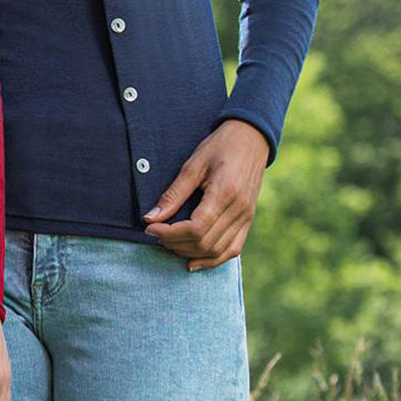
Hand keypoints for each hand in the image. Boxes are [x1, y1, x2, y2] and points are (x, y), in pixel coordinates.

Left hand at [141, 119, 269, 269]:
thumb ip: (173, 194)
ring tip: (169, 243)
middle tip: (155, 232)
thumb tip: (151, 217)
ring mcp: (247, 218)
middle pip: (204, 243)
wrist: (251, 139)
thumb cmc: (220, 147)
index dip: (169, 233)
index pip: (195, 228)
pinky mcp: (249, 221)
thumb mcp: (193, 165)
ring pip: (217, 251)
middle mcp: (239, 210)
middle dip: (175, 243)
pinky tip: (193, 261)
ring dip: (190, 253)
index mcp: (225, 194)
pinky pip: (232, 250)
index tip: (149, 227)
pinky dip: (212, 260)